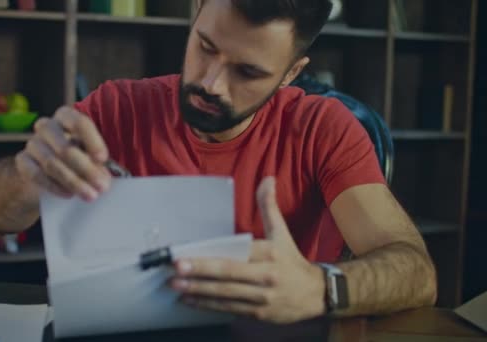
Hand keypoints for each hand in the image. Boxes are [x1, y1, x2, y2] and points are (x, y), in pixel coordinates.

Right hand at [15, 106, 110, 200]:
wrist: (50, 172)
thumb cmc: (79, 157)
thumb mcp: (91, 155)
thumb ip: (97, 162)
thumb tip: (103, 178)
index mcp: (66, 117)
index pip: (78, 122)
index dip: (92, 141)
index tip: (103, 159)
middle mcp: (47, 126)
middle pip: (65, 147)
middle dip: (86, 170)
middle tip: (101, 187)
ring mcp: (32, 143)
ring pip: (51, 163)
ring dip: (73, 182)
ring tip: (90, 195)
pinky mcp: (22, 161)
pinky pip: (36, 174)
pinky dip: (54, 186)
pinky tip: (68, 194)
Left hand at [170, 177, 325, 322]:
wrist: (317, 295)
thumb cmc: (292, 261)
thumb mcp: (282, 232)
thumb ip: (269, 206)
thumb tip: (268, 179)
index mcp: (270, 253)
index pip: (237, 253)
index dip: (211, 255)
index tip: (187, 254)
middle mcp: (266, 275)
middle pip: (228, 273)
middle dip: (199, 272)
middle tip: (175, 270)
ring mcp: (263, 297)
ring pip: (226, 294)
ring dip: (198, 291)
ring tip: (175, 286)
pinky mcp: (259, 314)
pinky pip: (229, 308)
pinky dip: (208, 305)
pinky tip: (190, 301)